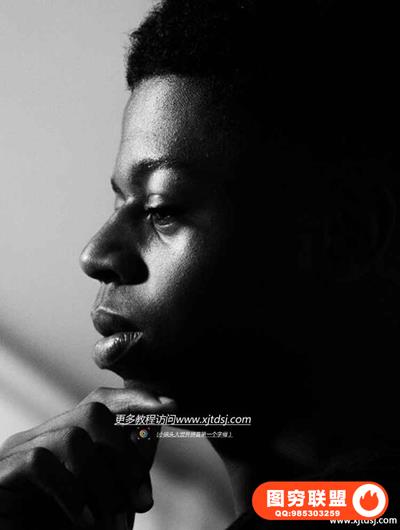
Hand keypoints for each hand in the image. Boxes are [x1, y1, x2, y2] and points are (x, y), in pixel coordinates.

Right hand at [0, 386, 175, 528]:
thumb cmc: (73, 529)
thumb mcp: (113, 494)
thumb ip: (131, 460)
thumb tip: (159, 418)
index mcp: (67, 434)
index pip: (102, 399)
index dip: (136, 399)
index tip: (170, 409)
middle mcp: (42, 435)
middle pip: (94, 412)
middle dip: (127, 457)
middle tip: (142, 502)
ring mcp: (17, 450)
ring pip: (74, 437)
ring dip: (105, 484)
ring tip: (114, 522)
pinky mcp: (1, 474)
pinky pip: (40, 463)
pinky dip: (71, 493)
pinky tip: (85, 521)